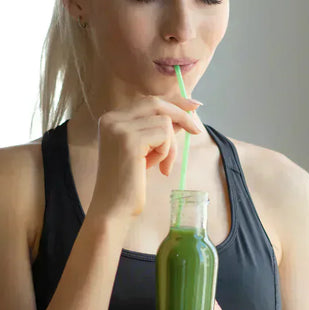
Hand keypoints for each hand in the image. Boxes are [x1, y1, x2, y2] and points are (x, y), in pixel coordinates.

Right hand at [87, 96, 203, 220]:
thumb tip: (184, 113)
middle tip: (197, 130)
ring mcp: (119, 128)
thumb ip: (158, 130)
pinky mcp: (130, 140)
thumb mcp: (145, 150)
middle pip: (157, 103)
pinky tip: (156, 168)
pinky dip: (167, 152)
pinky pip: (164, 135)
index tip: (194, 105)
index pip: (148, 101)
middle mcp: (112, 118)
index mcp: (111, 119)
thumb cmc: (129, 182)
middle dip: (181, 114)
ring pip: (164, 121)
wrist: (114, 208)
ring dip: (169, 145)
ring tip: (159, 165)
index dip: (174, 101)